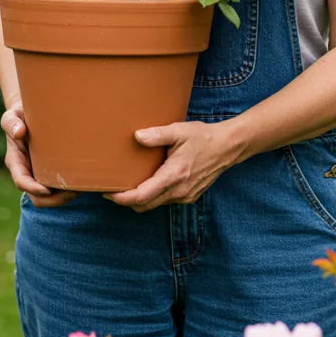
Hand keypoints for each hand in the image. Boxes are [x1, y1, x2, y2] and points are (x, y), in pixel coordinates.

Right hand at [2, 101, 77, 207]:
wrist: (33, 113)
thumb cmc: (22, 115)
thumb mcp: (13, 115)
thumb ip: (11, 123)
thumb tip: (19, 132)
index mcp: (16, 162)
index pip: (21, 181)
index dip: (33, 189)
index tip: (47, 190)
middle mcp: (27, 172)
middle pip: (37, 198)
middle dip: (54, 199)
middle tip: (73, 191)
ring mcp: (39, 175)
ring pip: (50, 199)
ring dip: (65, 198)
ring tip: (81, 188)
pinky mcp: (52, 173)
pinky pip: (59, 190)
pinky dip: (71, 190)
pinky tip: (84, 182)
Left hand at [105, 120, 240, 212]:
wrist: (228, 147)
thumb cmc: (203, 137)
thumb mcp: (179, 131)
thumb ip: (157, 135)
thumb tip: (137, 136)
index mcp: (173, 176)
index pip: (141, 196)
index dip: (121, 198)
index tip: (107, 193)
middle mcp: (179, 191)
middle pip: (144, 205)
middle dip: (126, 201)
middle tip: (113, 188)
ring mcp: (185, 196)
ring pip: (155, 205)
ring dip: (140, 199)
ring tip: (129, 184)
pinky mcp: (189, 196)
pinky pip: (166, 201)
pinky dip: (154, 196)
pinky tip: (150, 181)